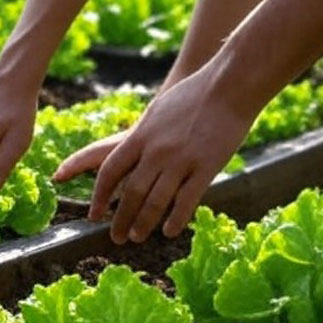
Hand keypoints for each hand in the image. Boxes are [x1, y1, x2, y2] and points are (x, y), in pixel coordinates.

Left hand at [58, 69, 254, 243]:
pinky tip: (168, 232)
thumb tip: (127, 157)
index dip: (100, 196)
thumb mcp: (156, 113)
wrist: (228, 85)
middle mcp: (156, 151)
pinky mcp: (206, 167)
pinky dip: (175, 219)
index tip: (94, 214)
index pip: (110, 172)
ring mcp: (181, 160)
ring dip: (143, 224)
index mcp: (140, 136)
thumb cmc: (191, 95)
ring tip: (136, 237)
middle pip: (131, 193)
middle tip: (116, 237)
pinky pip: (186, 201)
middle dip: (120, 219)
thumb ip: (140, 137)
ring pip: (155, 202)